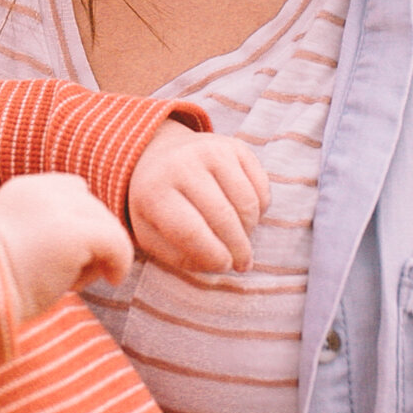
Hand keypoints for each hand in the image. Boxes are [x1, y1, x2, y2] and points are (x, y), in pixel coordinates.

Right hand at [0, 173, 133, 319]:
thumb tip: (92, 244)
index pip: (74, 191)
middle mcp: (42, 190)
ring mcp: (58, 209)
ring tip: (70, 282)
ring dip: (97, 256)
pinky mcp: (74, 233)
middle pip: (93, 207)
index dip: (79, 222)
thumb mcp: (15, 245)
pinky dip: (120, 262)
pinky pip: (117, 242)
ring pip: (106, 225)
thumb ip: (45, 230)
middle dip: (89, 242)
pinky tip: (111, 280)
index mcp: (23, 190)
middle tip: (67, 277)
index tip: (68, 255)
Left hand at [129, 124, 267, 272]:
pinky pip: (261, 187)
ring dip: (250, 229)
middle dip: (239, 249)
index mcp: (153, 192)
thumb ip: (180, 257)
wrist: (159, 155)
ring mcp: (211, 150)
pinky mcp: (234, 146)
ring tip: (240, 237)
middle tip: (242, 263)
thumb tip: (220, 264)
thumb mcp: (151, 234)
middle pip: (223, 218)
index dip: (214, 256)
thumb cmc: (157, 205)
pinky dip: (260, 209)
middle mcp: (181, 164)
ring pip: (247, 203)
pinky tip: (244, 215)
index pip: (191, 232)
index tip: (223, 266)